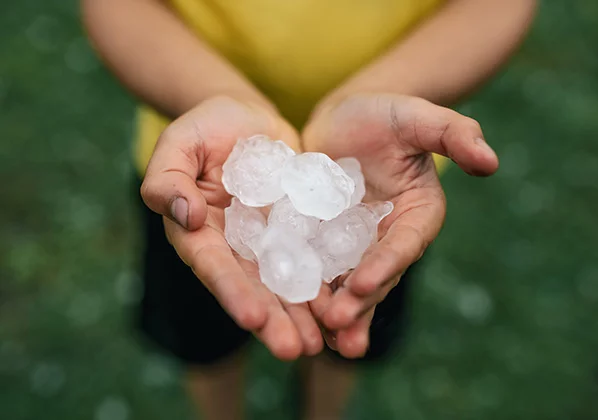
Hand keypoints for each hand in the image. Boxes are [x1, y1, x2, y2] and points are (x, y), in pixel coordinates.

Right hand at [141, 96, 323, 359]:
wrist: (247, 118)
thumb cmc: (205, 127)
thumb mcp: (179, 144)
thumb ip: (167, 179)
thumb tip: (184, 216)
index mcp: (199, 232)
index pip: (213, 265)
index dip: (230, 291)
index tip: (250, 318)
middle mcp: (234, 245)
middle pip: (252, 286)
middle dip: (271, 319)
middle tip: (294, 350)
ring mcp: (267, 240)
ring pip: (283, 282)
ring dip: (300, 314)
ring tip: (320, 344)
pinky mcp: (297, 229)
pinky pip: (311, 257)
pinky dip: (324, 282)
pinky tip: (343, 305)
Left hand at [302, 93, 498, 357]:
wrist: (341, 121)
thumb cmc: (383, 114)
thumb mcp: (416, 117)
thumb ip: (453, 134)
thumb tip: (491, 162)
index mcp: (417, 214)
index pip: (404, 244)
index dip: (386, 264)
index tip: (363, 284)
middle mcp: (389, 237)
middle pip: (376, 274)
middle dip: (359, 301)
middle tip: (338, 323)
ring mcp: (356, 244)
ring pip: (348, 282)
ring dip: (337, 311)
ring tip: (320, 337)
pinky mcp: (325, 242)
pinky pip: (318, 269)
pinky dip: (309, 292)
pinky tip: (292, 313)